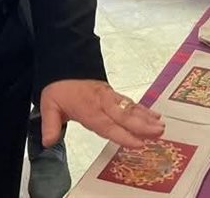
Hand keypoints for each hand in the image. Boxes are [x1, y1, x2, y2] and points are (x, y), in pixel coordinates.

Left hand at [40, 80, 163, 149]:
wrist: (65, 65)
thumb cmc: (59, 88)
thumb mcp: (49, 105)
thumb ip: (50, 124)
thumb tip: (48, 142)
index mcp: (88, 109)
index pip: (107, 124)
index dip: (122, 135)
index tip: (138, 143)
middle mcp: (102, 103)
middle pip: (124, 116)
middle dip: (142, 125)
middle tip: (159, 133)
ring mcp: (110, 97)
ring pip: (130, 108)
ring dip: (146, 118)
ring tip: (161, 126)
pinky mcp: (113, 94)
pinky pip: (130, 102)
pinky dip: (143, 109)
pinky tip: (155, 115)